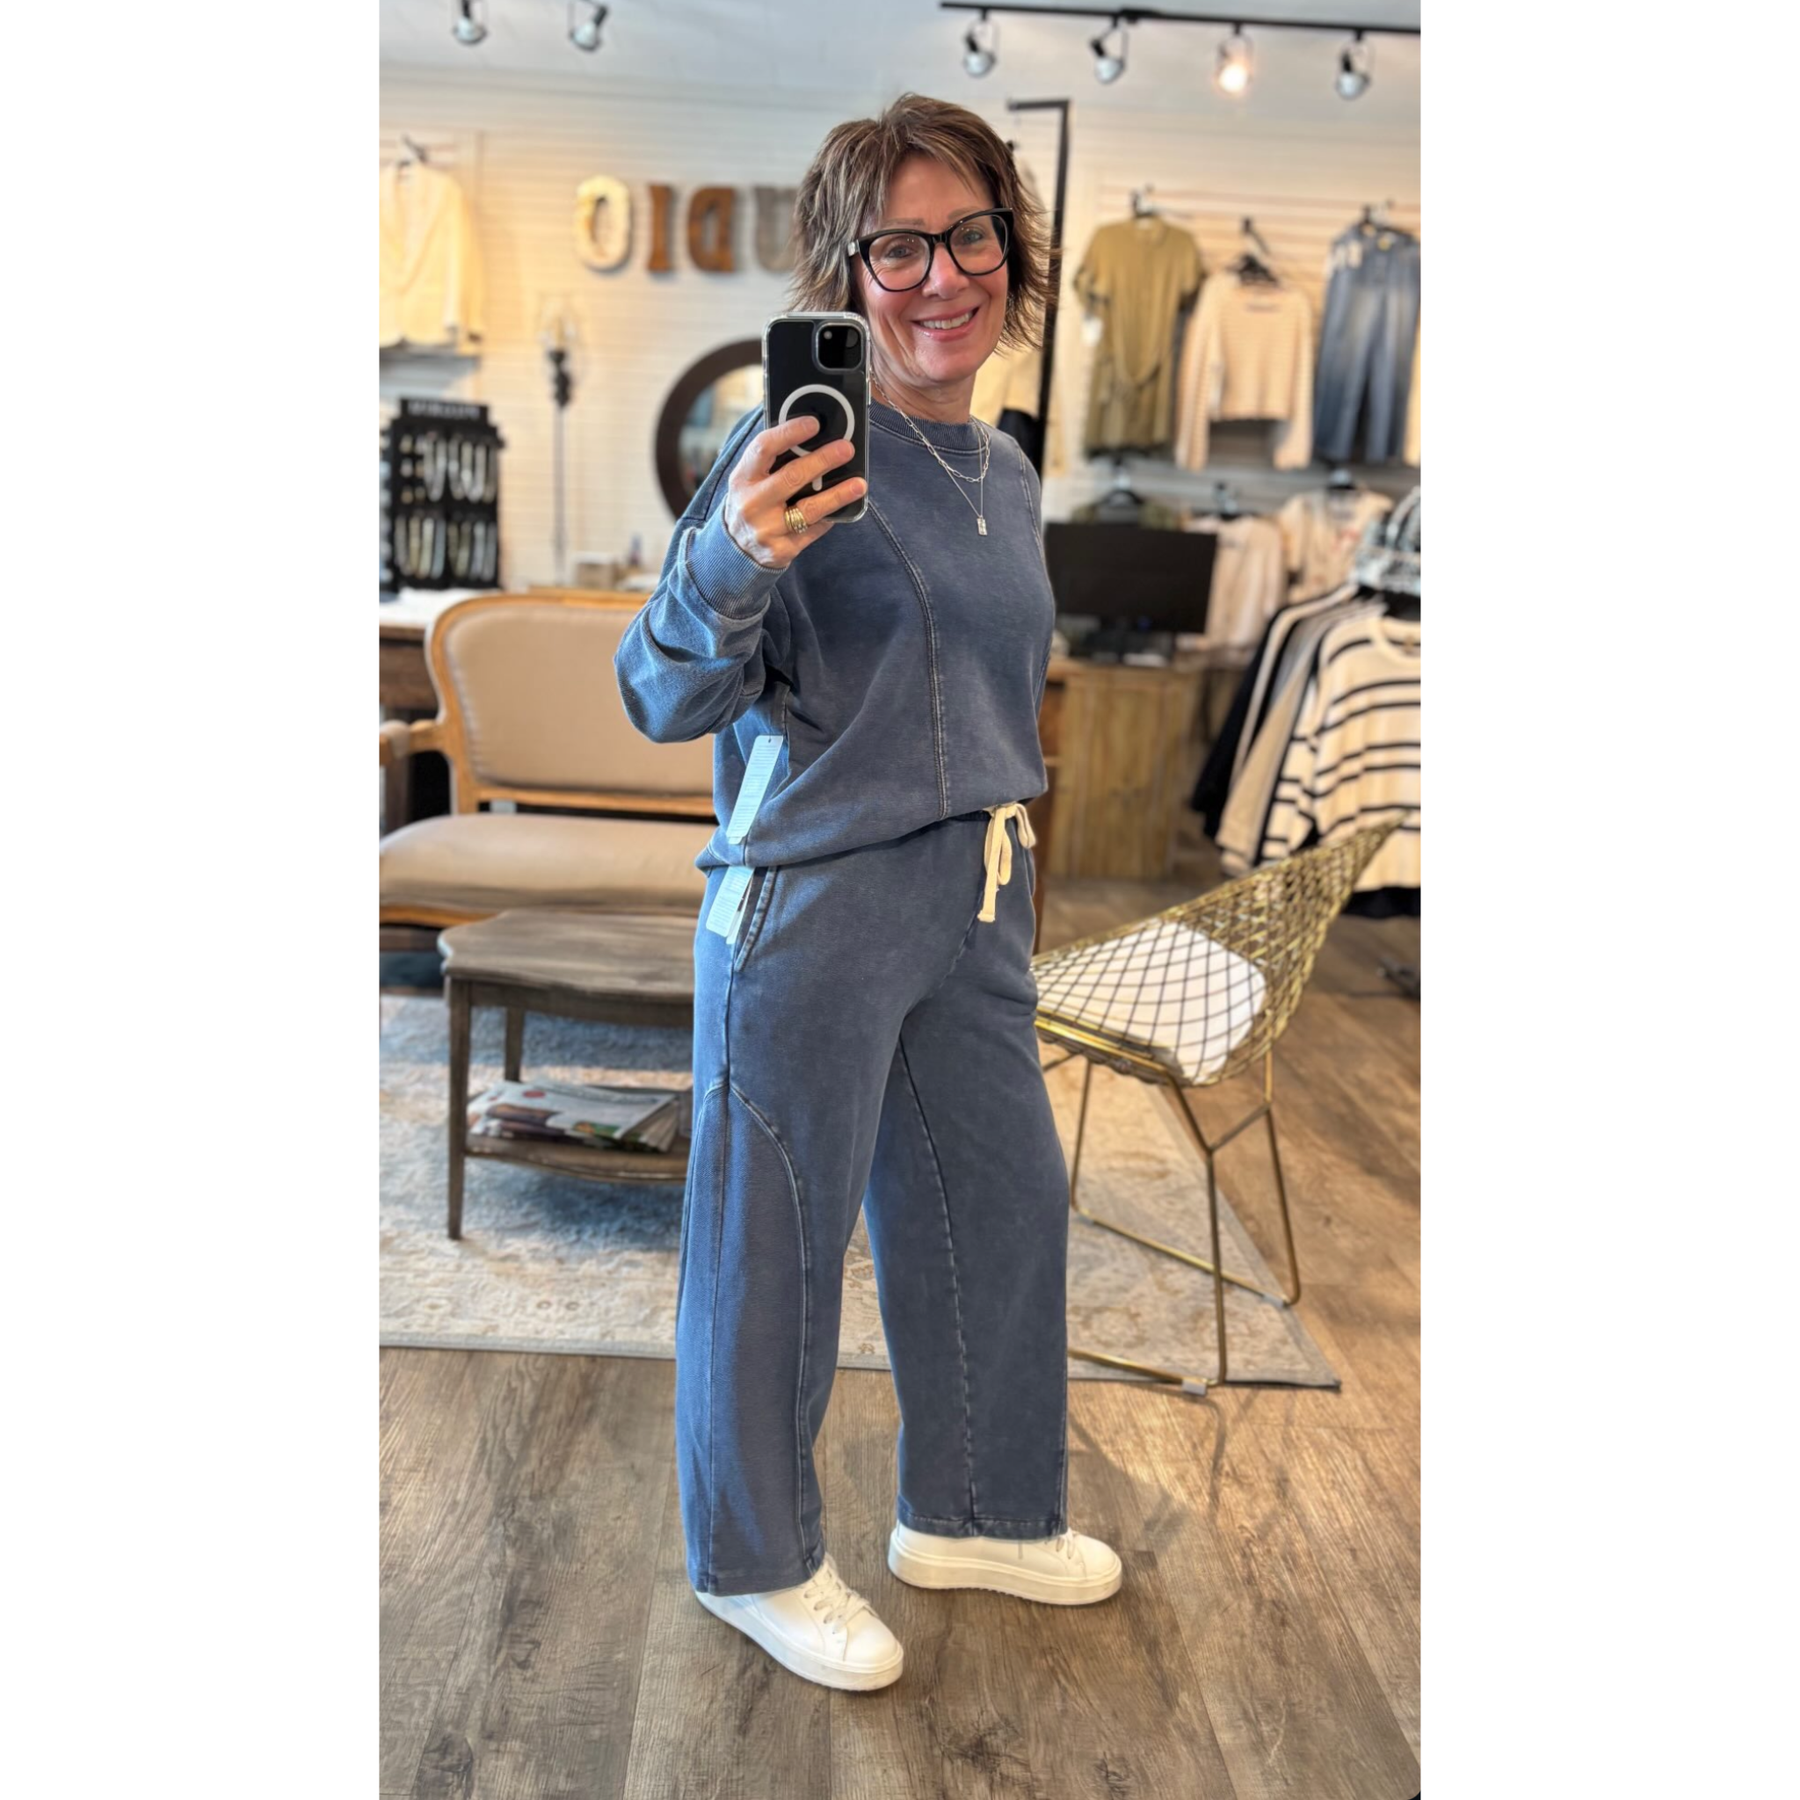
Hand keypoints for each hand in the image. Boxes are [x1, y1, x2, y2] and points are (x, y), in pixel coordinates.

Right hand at [721, 416, 865, 572]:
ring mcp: (766, 530)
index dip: (789, 433)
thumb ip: (773, 461)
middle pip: (791, 477)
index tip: (813, 423)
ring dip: (837, 495)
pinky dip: (829, 517)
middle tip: (845, 449)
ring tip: (859, 484)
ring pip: (809, 509)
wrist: (736, 549)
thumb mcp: (751, 480)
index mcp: (742, 478)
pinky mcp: (781, 550)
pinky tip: (842, 508)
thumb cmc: (751, 502)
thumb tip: (811, 437)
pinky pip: (813, 531)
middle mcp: (751, 504)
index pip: (764, 448)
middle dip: (822, 461)